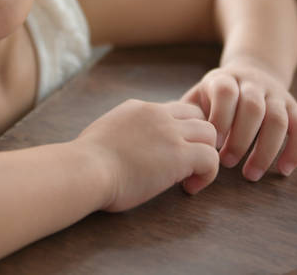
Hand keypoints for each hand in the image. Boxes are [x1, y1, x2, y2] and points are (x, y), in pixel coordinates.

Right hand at [76, 99, 218, 211]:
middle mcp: (158, 114)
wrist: (86, 169)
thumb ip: (121, 132)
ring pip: (210, 133)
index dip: (182, 130)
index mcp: (139, 108)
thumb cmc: (86, 162)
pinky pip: (211, 158)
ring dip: (205, 155)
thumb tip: (121, 146)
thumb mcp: (105, 133)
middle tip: (187, 165)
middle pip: (198, 116)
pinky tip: (188, 188)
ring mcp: (170, 132)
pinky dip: (207, 175)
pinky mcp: (180, 155)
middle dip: (198, 140)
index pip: (176, 110)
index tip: (172, 153)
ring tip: (190, 177)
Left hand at [182, 60, 296, 180]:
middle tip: (226, 163)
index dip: (220, 119)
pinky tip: (284, 171)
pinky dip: (296, 150)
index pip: (226, 93)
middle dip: (240, 139)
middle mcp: (253, 84)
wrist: (251, 72)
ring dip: (265, 150)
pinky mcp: (294, 108)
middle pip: (253, 108)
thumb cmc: (216, 97)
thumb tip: (169, 145)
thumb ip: (187, 116)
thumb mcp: (199, 97)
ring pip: (278, 119)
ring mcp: (276, 95)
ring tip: (250, 175)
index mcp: (225, 79)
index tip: (210, 146)